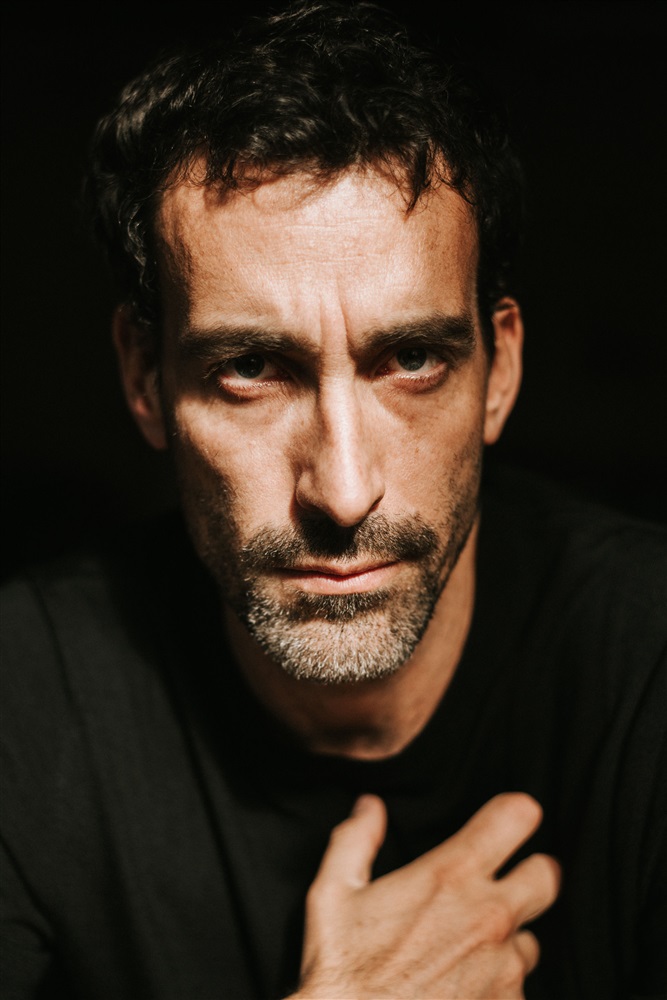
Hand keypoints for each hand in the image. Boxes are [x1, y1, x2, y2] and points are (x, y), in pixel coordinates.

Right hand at [293, 792, 560, 998]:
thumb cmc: (343, 971)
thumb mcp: (332, 893)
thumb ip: (355, 839)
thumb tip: (370, 806)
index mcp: (450, 876)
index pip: (517, 816)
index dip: (516, 813)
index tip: (507, 822)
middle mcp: (489, 917)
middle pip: (547, 876)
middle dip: (532, 875)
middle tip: (505, 884)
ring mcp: (504, 969)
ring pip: (530, 941)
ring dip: (507, 943)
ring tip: (463, 953)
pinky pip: (516, 991)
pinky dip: (495, 989)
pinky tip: (459, 991)